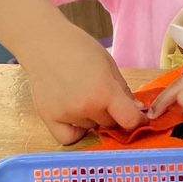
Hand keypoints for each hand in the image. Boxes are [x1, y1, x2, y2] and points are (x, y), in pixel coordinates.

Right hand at [19, 27, 146, 144]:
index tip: (138, 117)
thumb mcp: (110, 65)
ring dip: (93, 119)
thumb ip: (123, 90)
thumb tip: (136, 110)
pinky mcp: (48, 118)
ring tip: (83, 96)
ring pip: (91, 128)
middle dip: (113, 115)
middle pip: (110, 124)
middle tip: (104, 98)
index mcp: (105, 92)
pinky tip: (76, 118)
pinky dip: (75, 132)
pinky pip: (67, 139)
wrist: (44, 43)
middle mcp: (86, 107)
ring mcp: (66, 114)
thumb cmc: (79, 48)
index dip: (138, 120)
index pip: (130, 120)